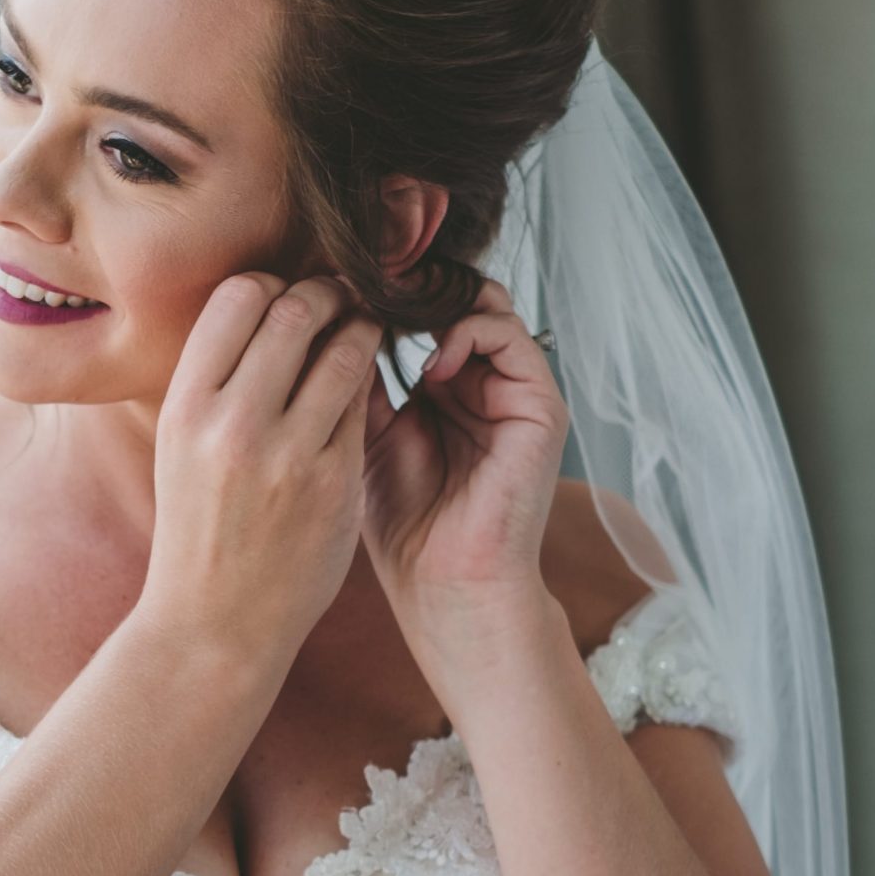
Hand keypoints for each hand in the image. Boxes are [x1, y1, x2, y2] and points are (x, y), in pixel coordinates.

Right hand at [143, 273, 383, 660]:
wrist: (213, 624)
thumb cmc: (199, 527)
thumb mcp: (180, 447)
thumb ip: (216, 381)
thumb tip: (262, 303)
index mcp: (185, 407)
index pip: (238, 297)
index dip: (272, 283)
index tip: (287, 293)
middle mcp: (232, 424)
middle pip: (295, 308)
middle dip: (325, 293)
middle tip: (339, 299)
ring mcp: (287, 454)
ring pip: (343, 349)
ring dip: (361, 328)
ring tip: (363, 330)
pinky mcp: (334, 483)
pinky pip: (364, 403)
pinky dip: (370, 381)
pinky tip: (368, 382)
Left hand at [358, 276, 568, 618]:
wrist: (444, 584)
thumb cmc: (401, 522)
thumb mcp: (363, 432)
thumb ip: (360, 375)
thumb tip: (334, 312)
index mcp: (438, 387)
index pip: (419, 313)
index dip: (382, 297)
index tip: (339, 293)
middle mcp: (478, 382)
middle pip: (452, 299)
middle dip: (408, 292)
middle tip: (366, 293)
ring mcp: (511, 391)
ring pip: (482, 304)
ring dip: (436, 307)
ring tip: (397, 330)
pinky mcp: (540, 406)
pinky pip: (510, 335)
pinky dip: (468, 332)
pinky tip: (431, 363)